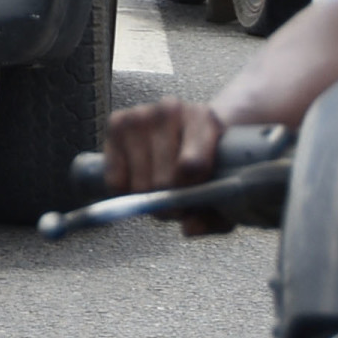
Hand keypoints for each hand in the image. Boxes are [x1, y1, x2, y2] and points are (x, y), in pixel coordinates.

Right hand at [105, 97, 232, 232]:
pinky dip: (126, 191)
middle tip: (176, 203)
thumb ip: (214, 215)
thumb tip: (188, 228)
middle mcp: (169, 109)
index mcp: (203, 119)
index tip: (192, 203)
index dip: (190, 193)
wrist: (187, 126)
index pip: (191, 164)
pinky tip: (140, 181)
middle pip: (164, 179)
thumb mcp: (223, 188)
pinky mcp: (116, 122)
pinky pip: (115, 179)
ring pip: (140, 183)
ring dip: (149, 198)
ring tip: (160, 192)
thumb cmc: (210, 161)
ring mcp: (139, 114)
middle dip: (169, 201)